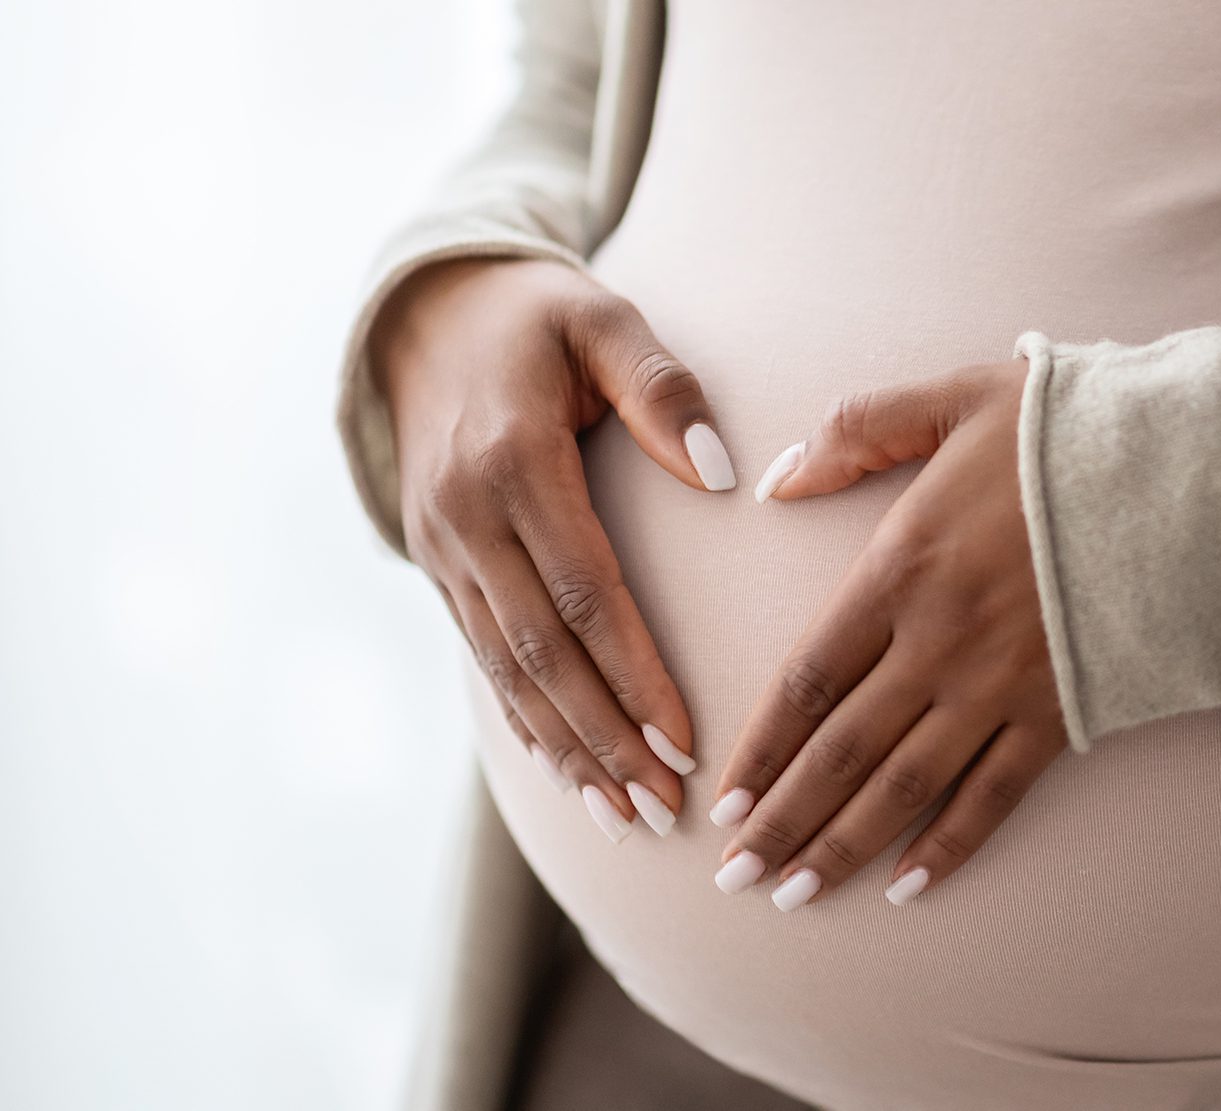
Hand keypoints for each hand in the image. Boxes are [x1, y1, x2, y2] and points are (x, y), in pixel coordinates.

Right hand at [371, 257, 737, 840]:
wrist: (423, 314)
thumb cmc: (537, 316)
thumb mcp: (602, 319)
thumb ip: (661, 388)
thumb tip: (721, 473)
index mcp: (514, 460)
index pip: (585, 591)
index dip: (634, 675)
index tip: (685, 743)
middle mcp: (466, 515)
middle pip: (542, 652)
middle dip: (604, 739)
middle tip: (664, 811)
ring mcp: (442, 546)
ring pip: (505, 670)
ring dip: (564, 749)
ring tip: (622, 817)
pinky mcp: (435, 562)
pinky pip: (481, 655)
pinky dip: (523, 719)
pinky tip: (565, 770)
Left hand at [709, 358, 1067, 908]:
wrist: (1193, 470)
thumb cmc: (1069, 430)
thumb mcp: (953, 400)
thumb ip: (857, 432)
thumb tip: (778, 483)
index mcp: (901, 568)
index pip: (807, 679)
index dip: (759, 747)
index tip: (721, 798)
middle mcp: (940, 642)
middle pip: (840, 752)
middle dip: (781, 822)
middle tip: (734, 879)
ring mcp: (1002, 686)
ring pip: (905, 788)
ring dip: (843, 848)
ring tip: (794, 896)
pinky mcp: (1062, 713)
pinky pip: (996, 796)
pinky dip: (951, 847)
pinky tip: (908, 887)